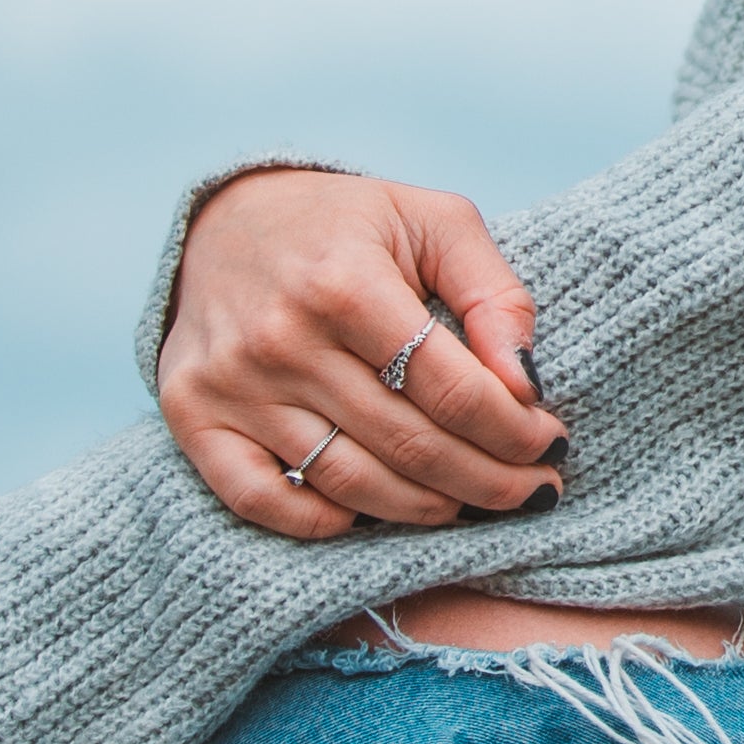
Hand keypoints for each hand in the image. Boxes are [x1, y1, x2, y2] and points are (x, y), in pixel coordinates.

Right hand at [163, 169, 561, 538]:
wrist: (222, 219)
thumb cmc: (347, 225)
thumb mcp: (435, 223)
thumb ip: (493, 295)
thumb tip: (526, 385)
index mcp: (345, 282)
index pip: (452, 389)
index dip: (514, 430)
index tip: (551, 444)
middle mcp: (281, 338)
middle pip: (409, 445)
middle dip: (489, 480)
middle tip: (533, 490)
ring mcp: (231, 384)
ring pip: (349, 483)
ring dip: (427, 508)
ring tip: (474, 503)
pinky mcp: (192, 416)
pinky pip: (261, 501)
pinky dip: (324, 523)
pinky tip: (374, 514)